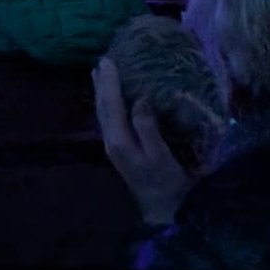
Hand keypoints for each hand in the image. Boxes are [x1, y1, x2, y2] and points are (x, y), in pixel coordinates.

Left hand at [93, 58, 194, 227]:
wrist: (163, 209)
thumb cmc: (167, 182)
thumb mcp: (160, 155)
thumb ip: (147, 127)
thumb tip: (139, 100)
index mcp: (119, 140)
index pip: (111, 105)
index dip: (109, 82)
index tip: (108, 60)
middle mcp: (111, 141)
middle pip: (102, 106)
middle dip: (102, 83)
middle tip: (103, 61)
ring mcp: (114, 146)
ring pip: (103, 112)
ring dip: (102, 92)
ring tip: (101, 73)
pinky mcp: (120, 149)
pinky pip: (109, 119)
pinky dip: (109, 103)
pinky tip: (113, 98)